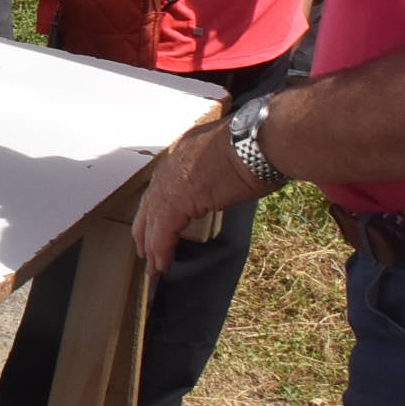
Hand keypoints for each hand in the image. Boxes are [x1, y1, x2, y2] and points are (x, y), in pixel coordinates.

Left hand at [132, 119, 266, 272]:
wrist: (260, 140)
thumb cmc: (260, 145)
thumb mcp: (234, 153)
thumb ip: (222, 168)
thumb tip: (227, 180)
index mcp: (186, 150)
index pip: (166, 182)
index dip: (159, 205)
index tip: (156, 221)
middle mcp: (174, 163)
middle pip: (152, 200)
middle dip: (146, 226)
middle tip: (144, 248)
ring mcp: (173, 180)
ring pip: (154, 217)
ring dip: (152, 243)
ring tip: (152, 265)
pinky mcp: (180, 199)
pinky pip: (164, 229)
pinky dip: (161, 248)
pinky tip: (161, 264)